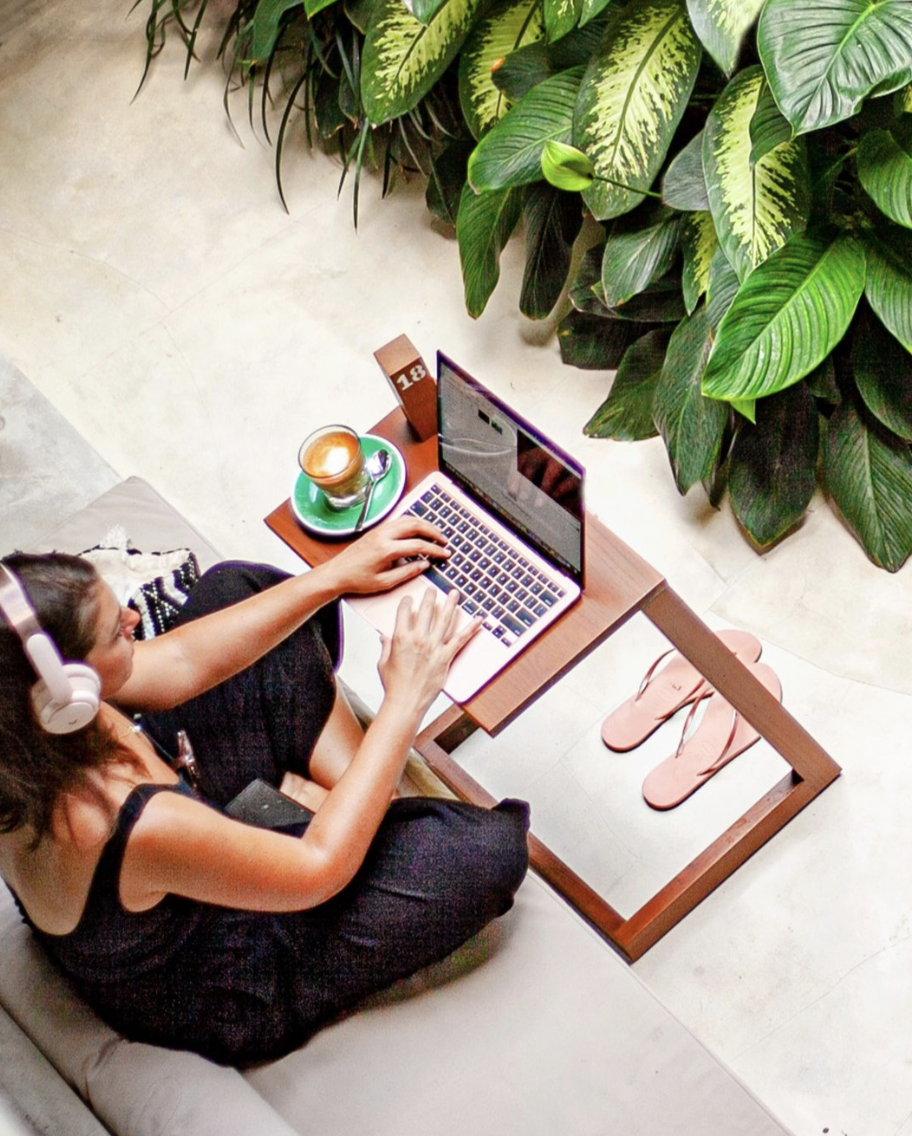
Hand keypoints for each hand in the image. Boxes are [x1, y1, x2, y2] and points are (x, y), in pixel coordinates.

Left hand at [328, 516, 449, 595]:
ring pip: (407, 519)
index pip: (418, 545)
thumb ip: (407, 572)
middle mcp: (383, 535)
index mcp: (386, 549)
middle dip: (433, 531)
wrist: (337, 573)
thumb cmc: (356, 579)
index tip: (444, 553)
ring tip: (435, 534)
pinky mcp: (376, 530)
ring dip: (424, 524)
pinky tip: (419, 530)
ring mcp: (379, 530)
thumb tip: (424, 565)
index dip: (434, 549)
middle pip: (415, 525)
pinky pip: (399, 520)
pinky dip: (413, 523)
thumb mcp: (385, 582)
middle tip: (444, 540)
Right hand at [378, 588, 480, 715]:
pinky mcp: (445, 657)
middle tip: (433, 589)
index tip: (410, 599)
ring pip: (444, 620)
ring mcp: (433, 647)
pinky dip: (471, 628)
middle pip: (426, 611)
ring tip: (454, 593)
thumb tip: (384, 636)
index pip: (404, 612)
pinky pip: (460, 639)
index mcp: (400, 638)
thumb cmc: (394, 684)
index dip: (407, 602)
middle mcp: (418, 639)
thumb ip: (386, 646)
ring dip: (450, 604)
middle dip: (430, 597)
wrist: (405, 701)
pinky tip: (478, 619)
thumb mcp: (383, 662)